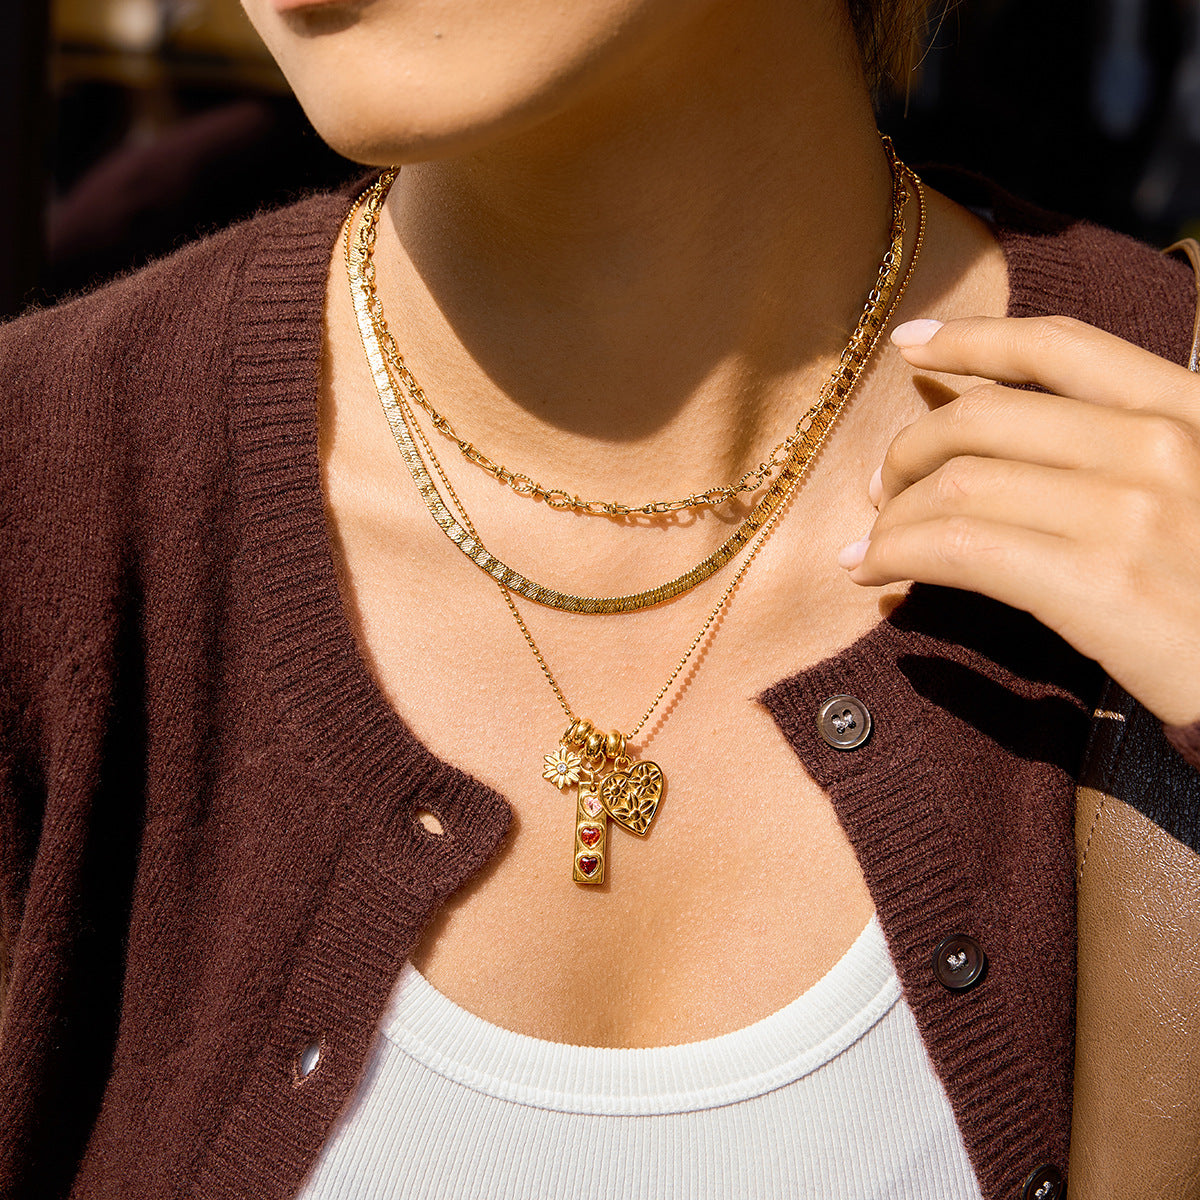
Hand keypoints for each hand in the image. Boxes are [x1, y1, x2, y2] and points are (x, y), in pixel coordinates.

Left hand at [839, 315, 1199, 727]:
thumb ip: (1131, 456)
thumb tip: (1015, 456)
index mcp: (1189, 410)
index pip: (1059, 345)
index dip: (970, 339)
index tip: (910, 344)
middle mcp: (1159, 445)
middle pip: (982, 417)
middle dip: (908, 450)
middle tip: (880, 489)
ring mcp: (1132, 511)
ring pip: (958, 483)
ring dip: (892, 516)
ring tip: (871, 545)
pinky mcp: (1102, 583)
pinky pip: (960, 547)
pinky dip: (895, 555)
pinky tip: (873, 572)